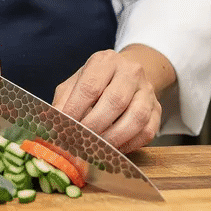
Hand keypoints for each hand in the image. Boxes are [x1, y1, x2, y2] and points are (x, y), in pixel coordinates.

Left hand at [52, 45, 172, 152]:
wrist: (126, 75)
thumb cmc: (96, 82)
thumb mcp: (75, 84)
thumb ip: (64, 101)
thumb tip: (52, 123)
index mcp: (105, 61)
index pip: (90, 86)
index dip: (75, 109)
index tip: (64, 127)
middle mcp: (130, 71)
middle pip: (115, 101)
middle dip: (94, 126)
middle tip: (80, 141)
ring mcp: (147, 90)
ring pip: (136, 117)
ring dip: (114, 137)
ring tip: (96, 147)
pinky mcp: (158, 109)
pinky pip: (147, 131)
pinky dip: (129, 144)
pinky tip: (114, 149)